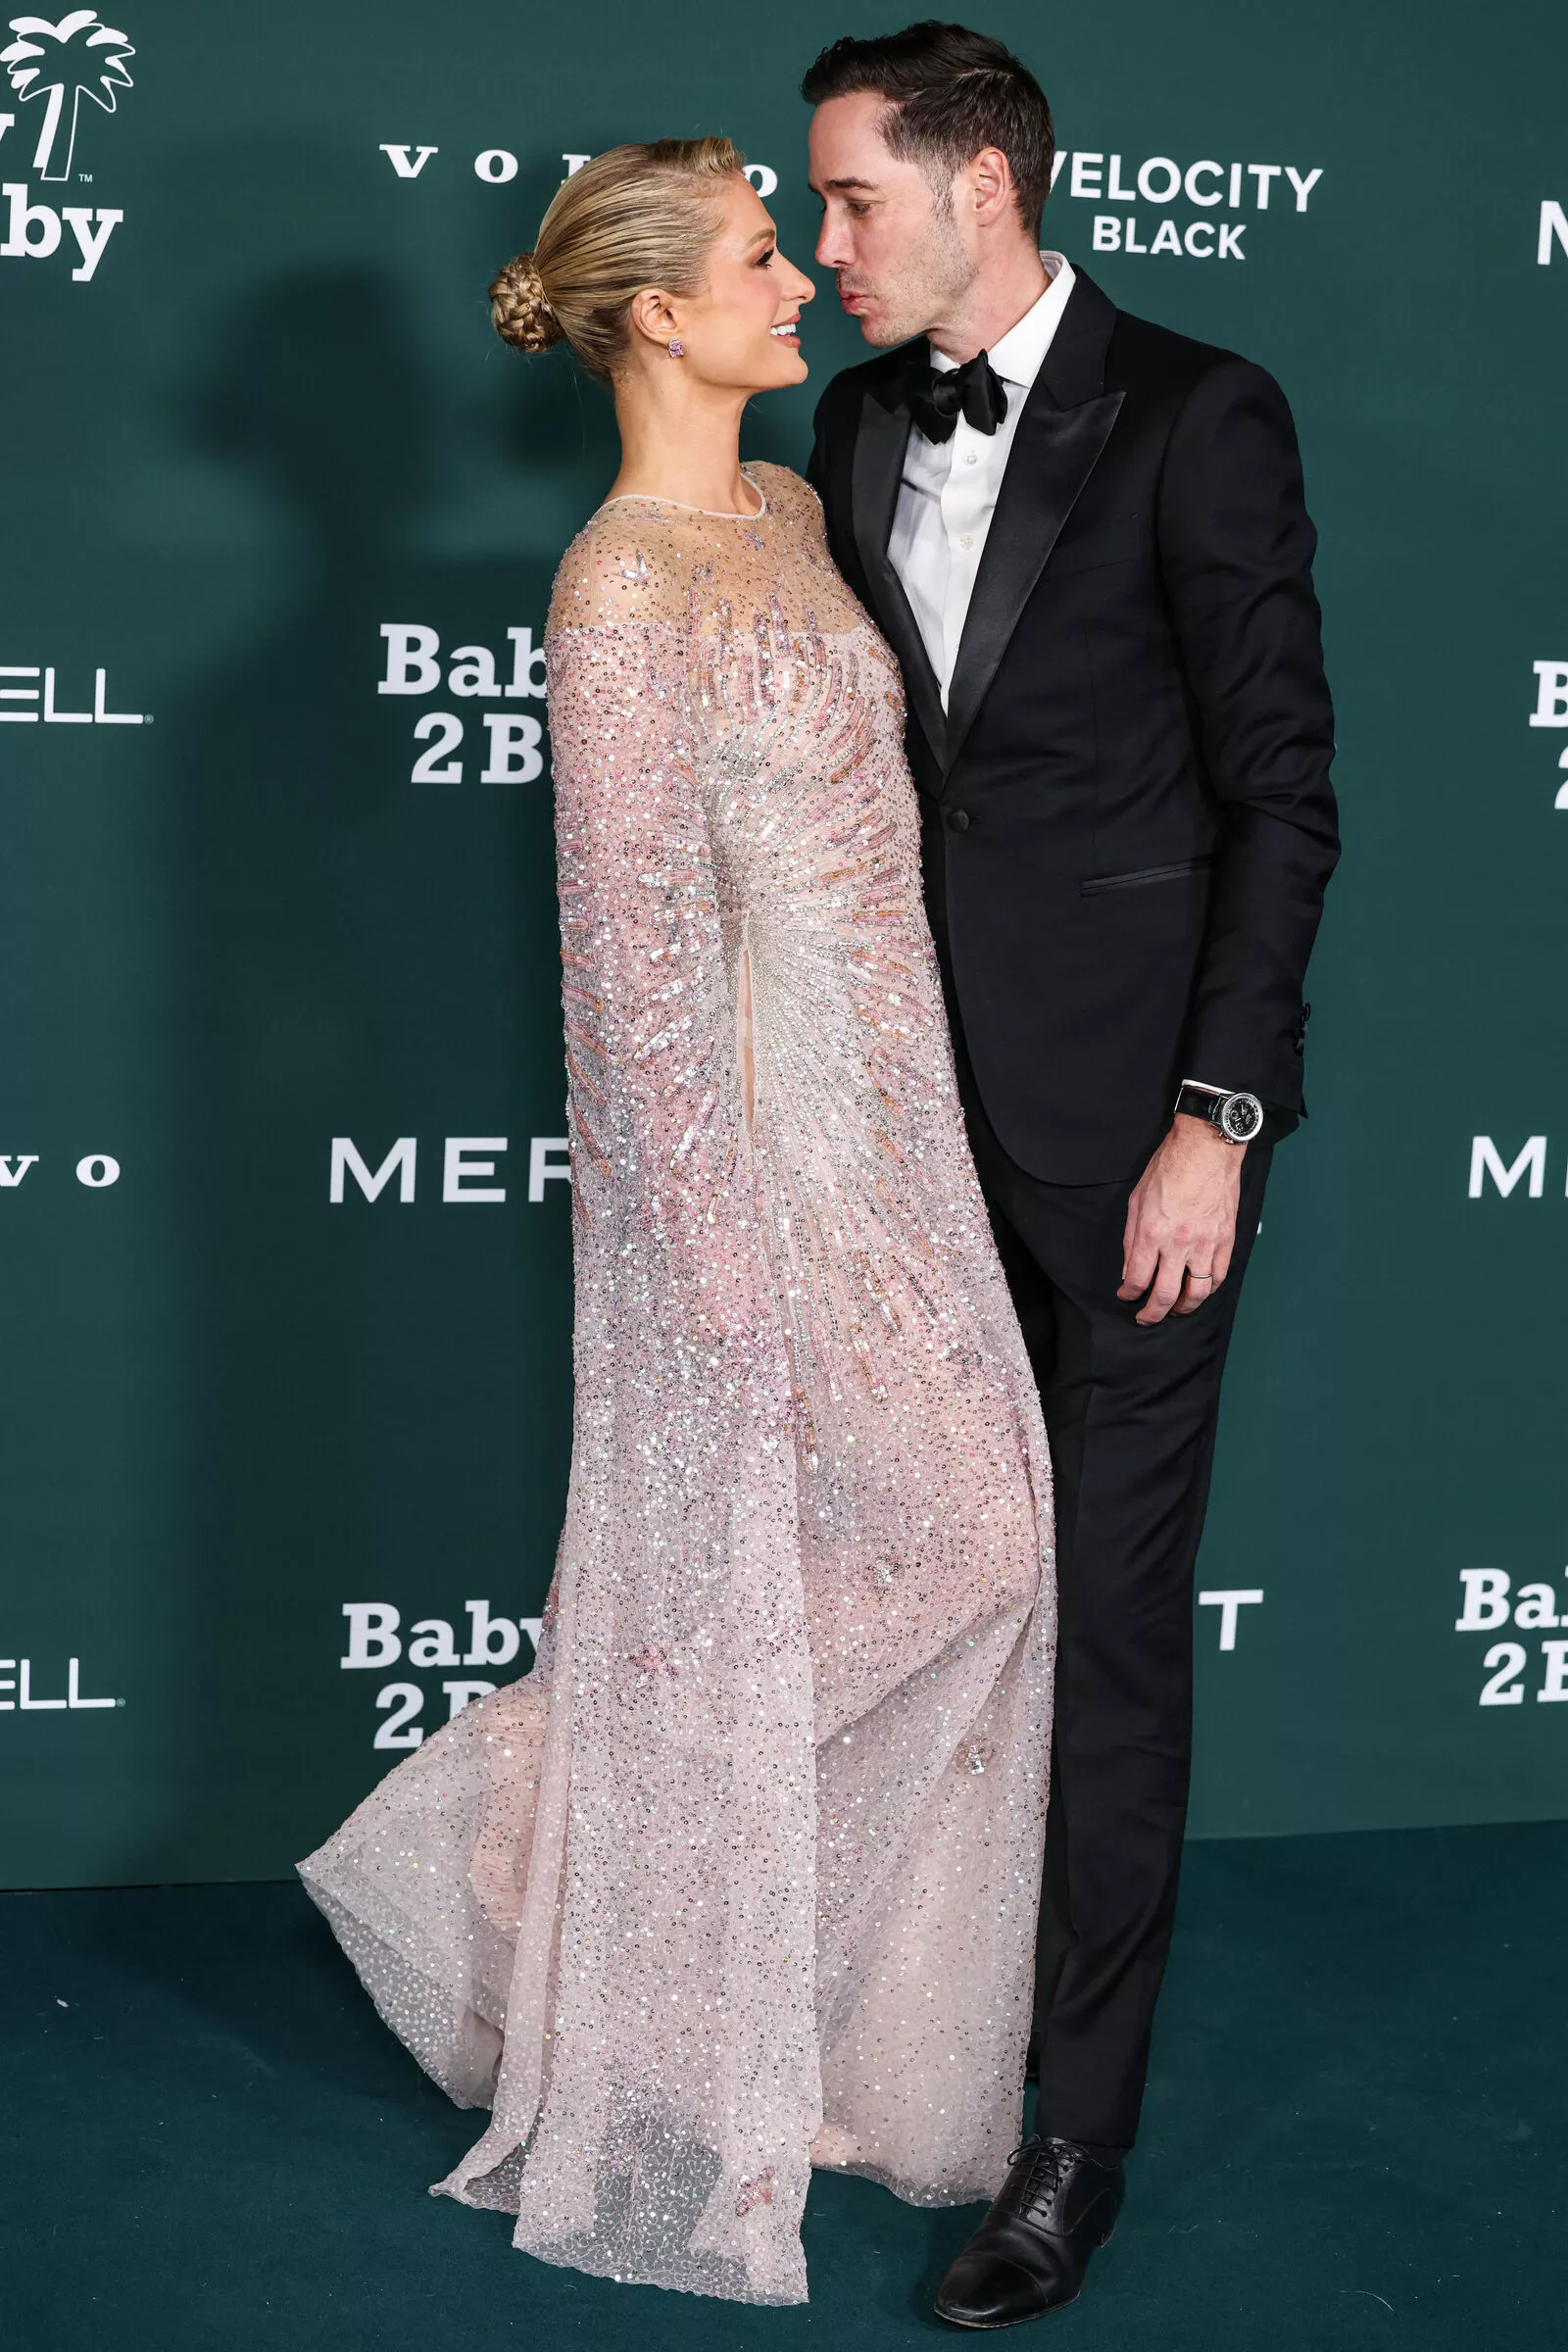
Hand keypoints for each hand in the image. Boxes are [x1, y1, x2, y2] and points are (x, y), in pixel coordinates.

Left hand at [1118, 1114, 1243, 1325]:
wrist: (1206, 1149)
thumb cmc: (1169, 1168)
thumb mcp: (1136, 1199)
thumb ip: (1132, 1237)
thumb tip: (1129, 1267)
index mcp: (1151, 1232)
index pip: (1136, 1278)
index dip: (1128, 1294)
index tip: (1125, 1296)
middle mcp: (1178, 1243)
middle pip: (1165, 1295)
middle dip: (1152, 1314)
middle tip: (1146, 1318)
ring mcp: (1205, 1244)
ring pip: (1196, 1293)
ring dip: (1183, 1308)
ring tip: (1175, 1310)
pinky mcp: (1225, 1240)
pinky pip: (1218, 1276)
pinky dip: (1208, 1289)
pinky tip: (1199, 1291)